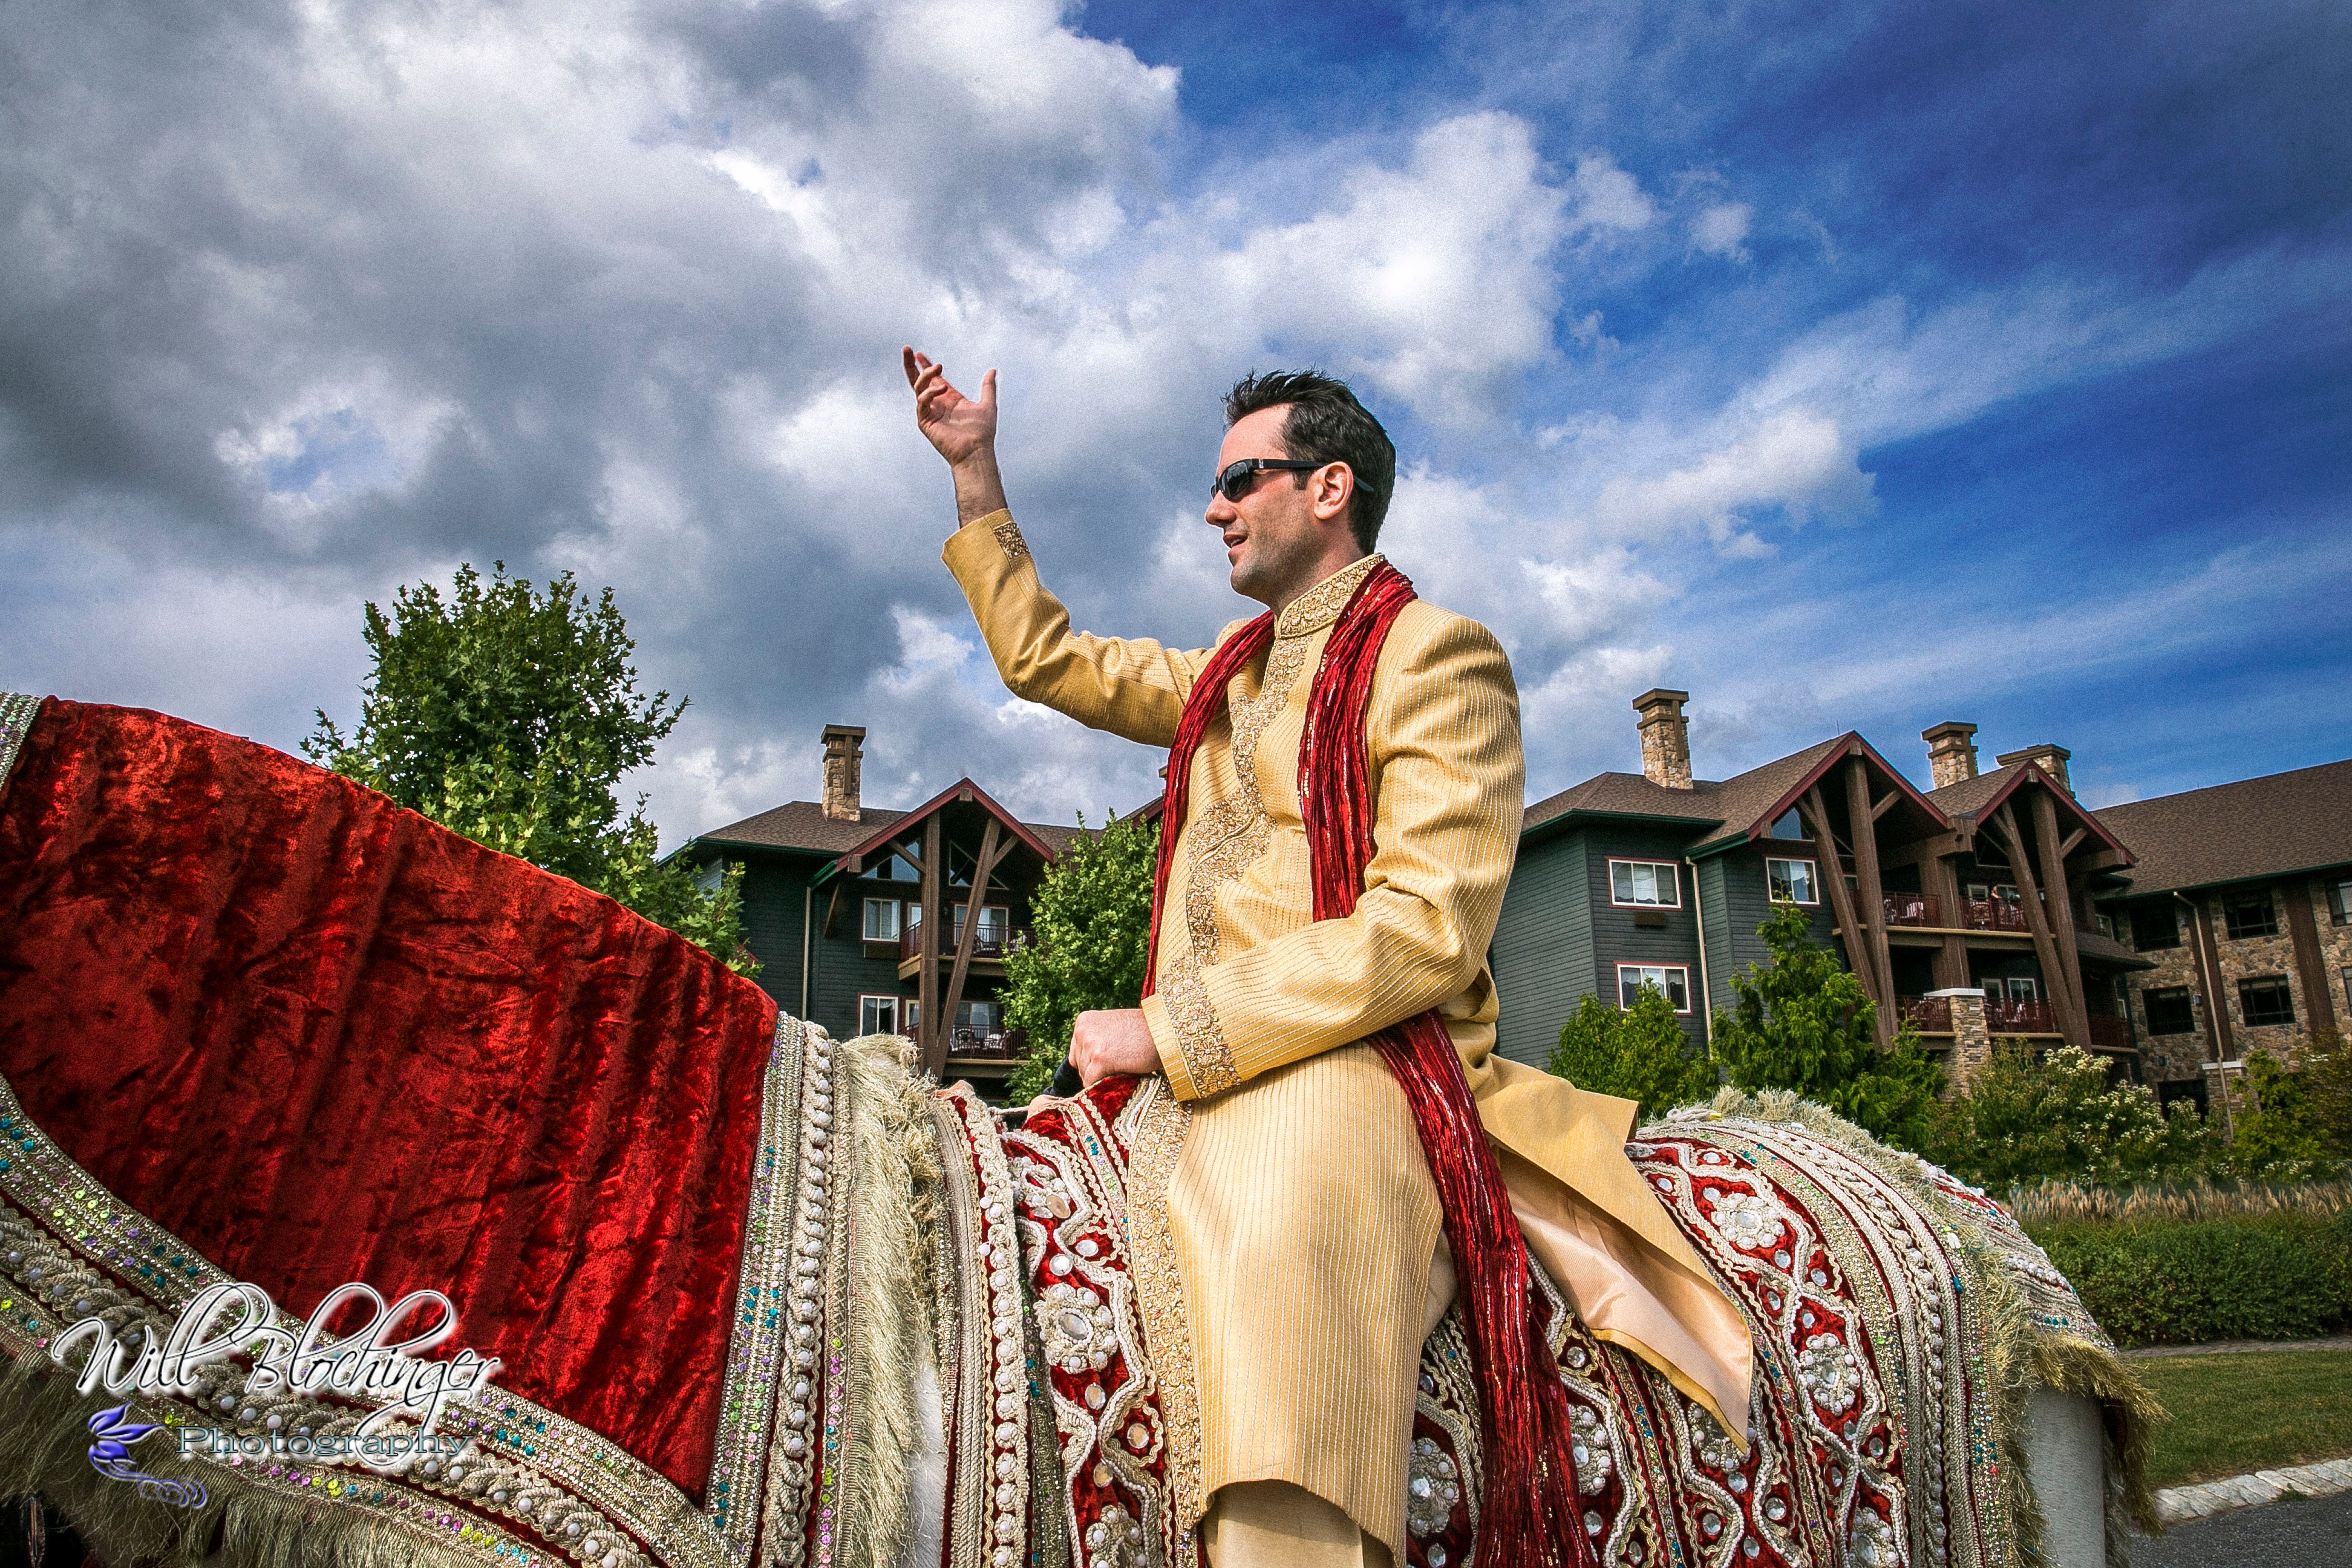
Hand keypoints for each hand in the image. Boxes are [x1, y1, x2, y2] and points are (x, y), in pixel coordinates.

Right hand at [903, 347, 996, 467]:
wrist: (977, 450)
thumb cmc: (982, 432)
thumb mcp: (987, 404)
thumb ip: (988, 387)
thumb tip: (993, 370)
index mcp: (949, 398)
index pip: (932, 378)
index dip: (925, 365)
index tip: (919, 353)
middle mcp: (937, 403)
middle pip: (917, 381)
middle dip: (910, 365)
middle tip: (907, 349)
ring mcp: (929, 412)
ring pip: (918, 388)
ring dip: (926, 376)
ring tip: (938, 368)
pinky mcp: (925, 421)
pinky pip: (921, 403)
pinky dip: (928, 394)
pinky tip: (941, 389)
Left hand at [1067, 1008, 1160, 1086]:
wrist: (1165, 1031)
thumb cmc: (1144, 1033)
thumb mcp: (1113, 1029)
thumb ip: (1095, 1041)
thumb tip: (1083, 1070)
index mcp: (1084, 1021)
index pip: (1076, 1053)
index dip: (1092, 1063)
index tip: (1110, 1062)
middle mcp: (1083, 1030)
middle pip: (1079, 1065)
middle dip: (1096, 1072)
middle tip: (1119, 1065)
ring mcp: (1090, 1043)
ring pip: (1085, 1075)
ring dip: (1101, 1078)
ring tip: (1123, 1067)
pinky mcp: (1100, 1059)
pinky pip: (1092, 1083)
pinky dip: (1103, 1086)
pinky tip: (1120, 1076)